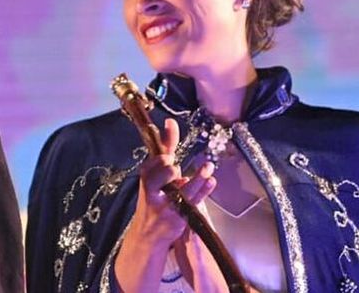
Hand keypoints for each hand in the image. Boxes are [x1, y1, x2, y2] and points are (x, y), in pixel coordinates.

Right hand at [115, 119, 223, 291]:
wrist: (147, 234)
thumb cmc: (153, 200)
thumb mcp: (154, 176)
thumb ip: (164, 154)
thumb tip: (170, 125)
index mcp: (147, 178)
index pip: (154, 159)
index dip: (163, 146)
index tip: (170, 131)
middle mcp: (153, 191)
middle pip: (158, 177)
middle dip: (166, 170)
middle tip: (173, 166)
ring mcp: (165, 206)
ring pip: (182, 191)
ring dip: (196, 178)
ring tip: (207, 167)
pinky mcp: (178, 218)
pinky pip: (193, 203)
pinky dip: (203, 191)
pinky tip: (211, 182)